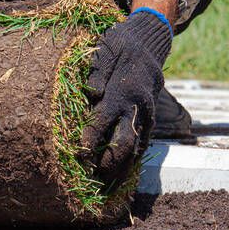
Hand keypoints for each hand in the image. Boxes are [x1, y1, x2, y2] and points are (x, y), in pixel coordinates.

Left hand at [81, 9, 171, 187]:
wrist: (150, 43)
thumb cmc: (121, 45)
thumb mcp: (107, 47)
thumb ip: (98, 69)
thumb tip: (91, 91)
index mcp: (124, 90)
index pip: (103, 120)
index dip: (91, 139)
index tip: (78, 153)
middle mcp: (138, 107)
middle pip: (125, 143)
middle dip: (108, 163)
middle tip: (91, 176)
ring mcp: (146, 116)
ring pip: (135, 150)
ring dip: (120, 169)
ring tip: (104, 187)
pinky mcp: (150, 121)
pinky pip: (142, 146)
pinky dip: (130, 162)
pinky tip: (117, 177)